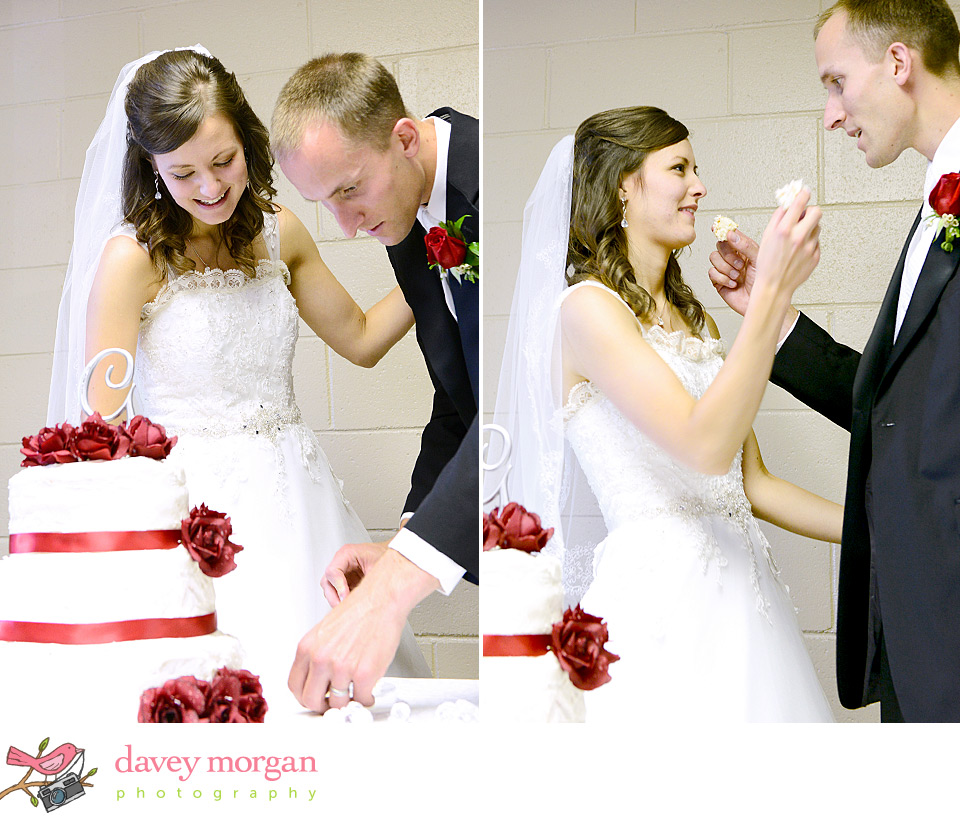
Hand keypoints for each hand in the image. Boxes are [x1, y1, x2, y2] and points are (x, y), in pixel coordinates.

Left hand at [288, 549, 438, 711]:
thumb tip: (319, 678)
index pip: (295, 685)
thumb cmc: (359, 611)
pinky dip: (366, 699)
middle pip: (311, 700)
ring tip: (354, 695)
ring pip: (337, 704)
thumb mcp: (325, 631)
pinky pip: (361, 699)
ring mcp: (341, 668)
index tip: (314, 698)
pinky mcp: (363, 674)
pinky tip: (368, 691)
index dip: (305, 696)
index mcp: (308, 648)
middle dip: (323, 706)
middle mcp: (320, 659)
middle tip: (332, 703)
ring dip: (347, 702)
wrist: (381, 600)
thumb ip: (318, 655)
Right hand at [321, 540, 389, 606]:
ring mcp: (342, 571)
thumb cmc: (386, 556)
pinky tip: (352, 604)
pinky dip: (342, 599)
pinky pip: (338, 591)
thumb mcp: (378, 569)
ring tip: (349, 607)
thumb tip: (359, 601)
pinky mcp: (346, 579)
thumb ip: (367, 584)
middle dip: (334, 597)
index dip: (338, 587)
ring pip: (330, 588)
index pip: (332, 572)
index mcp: (347, 553)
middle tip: (344, 607)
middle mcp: (342, 561)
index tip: (345, 597)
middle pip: (327, 581)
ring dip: (337, 599)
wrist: (394, 555)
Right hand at [708, 229, 758, 316]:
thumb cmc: (764, 283)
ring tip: (738, 276)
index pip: (731, 235)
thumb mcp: (759, 260)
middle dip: (729, 255)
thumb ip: (745, 245)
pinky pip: (712, 273)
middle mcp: (733, 257)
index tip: (716, 227)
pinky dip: (722, 278)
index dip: (722, 229)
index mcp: (744, 249)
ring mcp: (725, 269)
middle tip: (740, 265)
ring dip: (726, 268)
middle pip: (720, 245)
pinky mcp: (718, 281)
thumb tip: (731, 234)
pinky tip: (733, 283)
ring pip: (713, 258)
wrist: (759, 302)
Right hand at [753, 188, 821, 298]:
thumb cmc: (767, 264)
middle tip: (804, 215)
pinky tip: (798, 252)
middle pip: (817, 212)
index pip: (799, 203)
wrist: (774, 286)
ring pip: (817, 228)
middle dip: (811, 211)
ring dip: (809, 228)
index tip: (804, 191)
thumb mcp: (766, 238)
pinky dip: (809, 243)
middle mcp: (798, 237)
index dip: (803, 194)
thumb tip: (786, 206)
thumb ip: (777, 219)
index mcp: (784, 230)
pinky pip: (816, 243)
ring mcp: (809, 247)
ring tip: (797, 238)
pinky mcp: (815, 256)